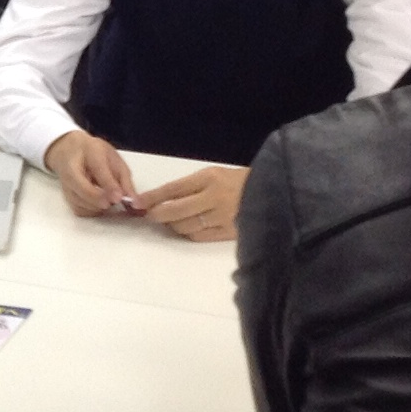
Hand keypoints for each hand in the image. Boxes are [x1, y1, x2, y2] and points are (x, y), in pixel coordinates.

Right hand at [43, 129, 134, 217]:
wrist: (69, 150)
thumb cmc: (94, 154)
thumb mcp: (114, 159)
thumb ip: (124, 179)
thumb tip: (133, 200)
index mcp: (89, 151)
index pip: (97, 169)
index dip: (108, 185)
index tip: (119, 197)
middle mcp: (72, 168)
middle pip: (81, 188)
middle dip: (99, 199)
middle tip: (116, 201)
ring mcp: (66, 184)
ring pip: (81, 202)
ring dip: (98, 205)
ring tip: (108, 198)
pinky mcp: (66, 197)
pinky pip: (80, 210)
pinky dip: (92, 210)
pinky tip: (99, 203)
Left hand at [130, 166, 246, 242]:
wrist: (273, 193)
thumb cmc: (240, 182)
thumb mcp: (214, 175)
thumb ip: (190, 187)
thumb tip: (163, 199)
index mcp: (210, 177)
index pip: (173, 188)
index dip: (152, 197)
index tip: (137, 202)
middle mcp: (214, 197)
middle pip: (176, 210)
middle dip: (158, 214)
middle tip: (150, 214)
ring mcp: (222, 217)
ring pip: (186, 226)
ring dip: (172, 224)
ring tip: (170, 220)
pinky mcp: (229, 232)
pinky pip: (199, 236)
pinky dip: (188, 233)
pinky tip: (186, 228)